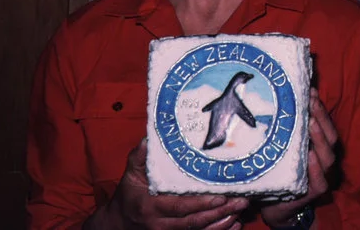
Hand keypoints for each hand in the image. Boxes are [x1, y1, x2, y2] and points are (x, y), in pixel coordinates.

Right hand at [89, 139, 248, 229]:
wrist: (118, 222)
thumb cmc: (129, 194)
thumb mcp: (131, 173)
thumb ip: (140, 157)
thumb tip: (149, 138)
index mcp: (152, 206)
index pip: (180, 206)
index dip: (201, 203)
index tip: (221, 195)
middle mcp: (161, 223)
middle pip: (194, 221)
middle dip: (219, 212)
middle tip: (241, 201)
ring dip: (222, 223)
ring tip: (241, 211)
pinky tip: (234, 225)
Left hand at [259, 89, 338, 227]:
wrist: (275, 205)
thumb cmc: (280, 170)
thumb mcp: (285, 146)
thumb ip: (289, 128)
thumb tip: (280, 98)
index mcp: (320, 147)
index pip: (326, 124)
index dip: (321, 108)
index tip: (311, 91)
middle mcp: (324, 159)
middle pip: (331, 137)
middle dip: (321, 118)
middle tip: (310, 102)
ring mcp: (322, 176)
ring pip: (328, 157)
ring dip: (320, 139)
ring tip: (311, 124)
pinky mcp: (315, 192)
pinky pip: (320, 181)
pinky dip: (316, 169)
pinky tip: (310, 155)